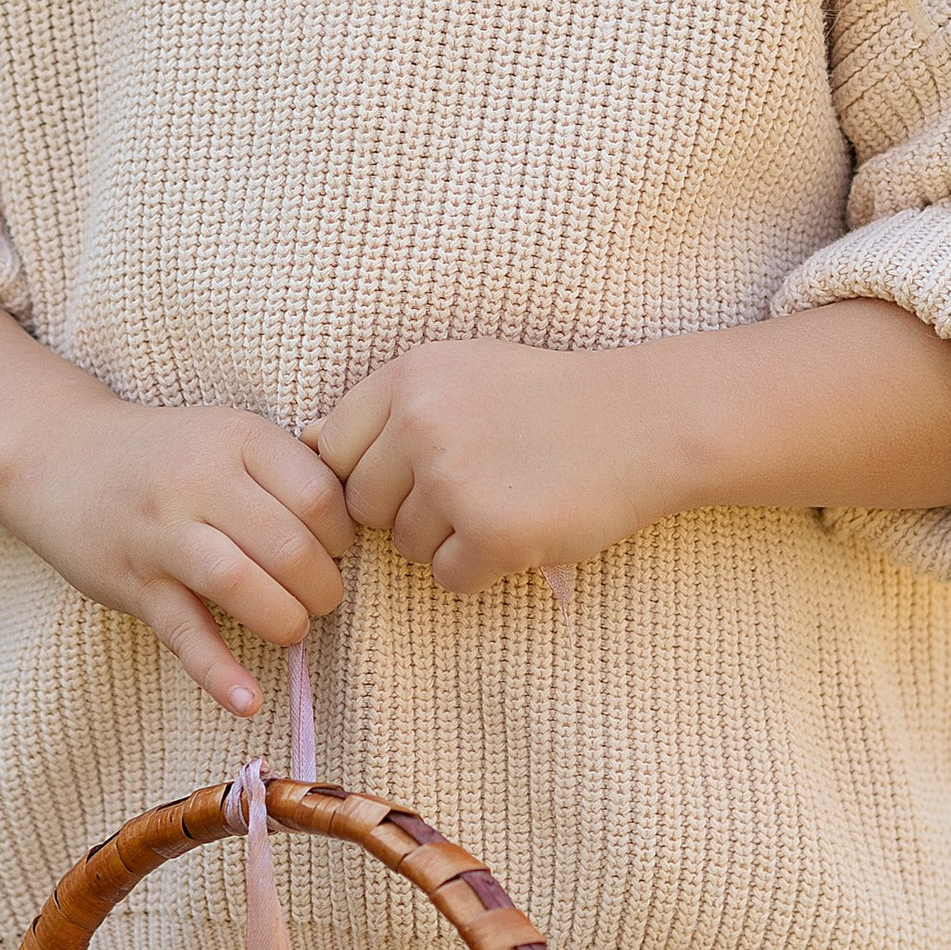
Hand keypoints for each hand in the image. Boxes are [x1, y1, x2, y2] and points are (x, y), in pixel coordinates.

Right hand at [0, 280, 353, 721]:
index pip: (320, 494)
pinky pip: (184, 634)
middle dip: (322, 589)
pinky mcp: (131, 582)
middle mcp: (199, 478)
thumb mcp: (226, 437)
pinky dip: (219, 673)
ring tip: (292, 628)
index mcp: (237, 437)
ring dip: (285, 621)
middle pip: (288, 546)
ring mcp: (161, 532)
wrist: (57, 454)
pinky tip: (248, 700)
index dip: (343, 535)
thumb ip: (286, 470)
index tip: (335, 551)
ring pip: (241, 584)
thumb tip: (359, 528)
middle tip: (321, 599)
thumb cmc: (166, 453)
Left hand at [306, 341, 652, 594]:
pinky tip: (522, 532)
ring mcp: (456, 477)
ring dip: (447, 541)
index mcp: (408, 376)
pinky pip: (450, 577)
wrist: (645, 421)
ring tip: (504, 502)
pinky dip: (482, 569)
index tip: (412, 475)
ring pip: (404, 546)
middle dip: (403, 513)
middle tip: (468, 494)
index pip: (331, 449)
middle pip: (360, 505)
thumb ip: (388, 407)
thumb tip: (306, 443)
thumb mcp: (461, 372)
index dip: (366, 474)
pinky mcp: (494, 531)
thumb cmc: (548, 400)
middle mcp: (422, 421)